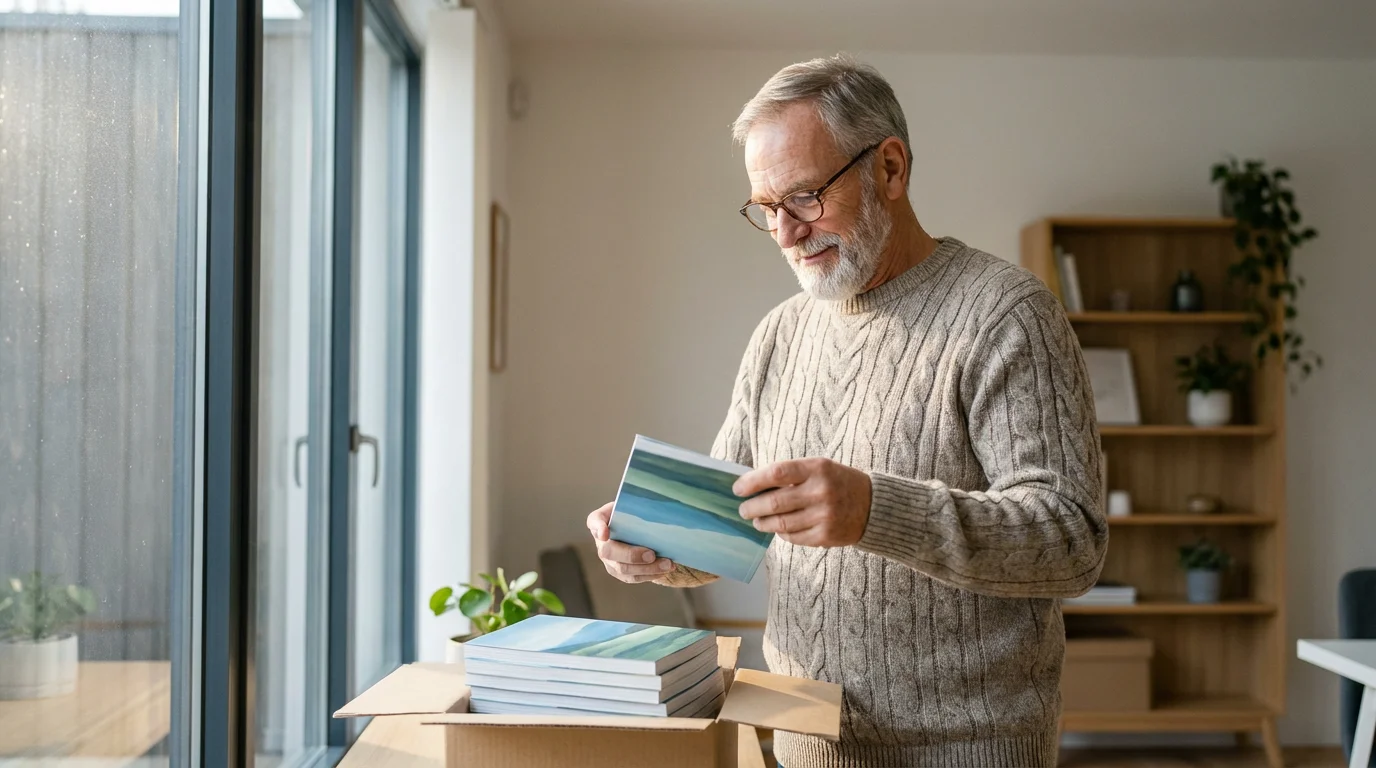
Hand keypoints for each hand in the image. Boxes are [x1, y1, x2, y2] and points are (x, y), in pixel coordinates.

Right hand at [586, 502, 676, 582]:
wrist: (637, 526)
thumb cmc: (634, 512)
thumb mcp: (632, 502)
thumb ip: (637, 502)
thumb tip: (657, 498)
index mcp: (600, 520)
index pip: (595, 522)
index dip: (599, 528)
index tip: (605, 533)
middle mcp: (601, 542)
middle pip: (608, 552)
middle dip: (631, 555)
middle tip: (652, 554)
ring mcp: (608, 559)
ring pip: (623, 569)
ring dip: (646, 569)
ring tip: (667, 564)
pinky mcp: (619, 572)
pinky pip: (632, 578)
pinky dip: (649, 575)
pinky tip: (664, 571)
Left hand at [734, 458, 871, 547]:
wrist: (874, 506)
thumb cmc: (838, 483)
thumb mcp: (819, 468)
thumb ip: (791, 474)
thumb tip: (753, 485)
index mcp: (817, 469)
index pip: (776, 473)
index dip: (753, 482)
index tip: (738, 489)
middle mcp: (820, 492)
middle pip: (774, 502)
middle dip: (752, 507)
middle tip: (743, 510)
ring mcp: (824, 516)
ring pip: (781, 523)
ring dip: (763, 523)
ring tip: (757, 521)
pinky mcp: (826, 536)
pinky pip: (794, 537)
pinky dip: (782, 533)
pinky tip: (778, 529)